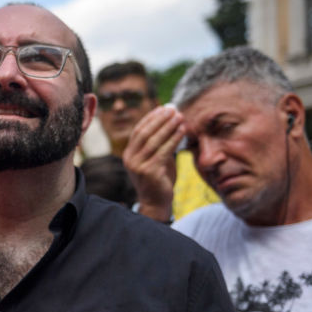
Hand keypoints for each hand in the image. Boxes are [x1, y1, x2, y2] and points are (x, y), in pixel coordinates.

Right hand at [122, 106, 184, 221]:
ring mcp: (138, 166)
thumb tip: (171, 122)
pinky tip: (182, 131)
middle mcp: (130, 159)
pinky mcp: (149, 172)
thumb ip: (160, 144)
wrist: (156, 203)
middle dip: (160, 119)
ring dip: (168, 126)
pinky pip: (163, 151)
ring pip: (154, 140)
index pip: (138, 131)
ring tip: (180, 117)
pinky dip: (174, 138)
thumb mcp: (157, 159)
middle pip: (144, 133)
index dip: (151, 118)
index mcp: (129, 154)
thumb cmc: (159, 180)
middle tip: (173, 109)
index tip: (163, 108)